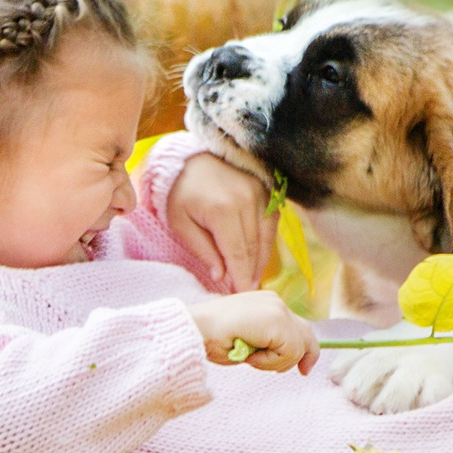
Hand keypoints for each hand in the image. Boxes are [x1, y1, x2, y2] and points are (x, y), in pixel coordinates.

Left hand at [166, 152, 273, 290]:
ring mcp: (260, 193)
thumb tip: (221, 276)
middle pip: (255, 247)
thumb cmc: (181, 192)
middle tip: (248, 292)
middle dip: (252, 272)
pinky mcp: (267, 190)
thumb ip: (202, 250)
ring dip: (262, 260)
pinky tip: (259, 255)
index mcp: (222, 210)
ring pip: (267, 236)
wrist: (192, 157)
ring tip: (254, 278)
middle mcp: (247, 200)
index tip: (243, 295)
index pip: (238, 253)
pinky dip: (268, 241)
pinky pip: (272, 222)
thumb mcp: (180, 223)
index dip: (242, 277)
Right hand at [185, 291, 318, 374]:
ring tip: (250, 359)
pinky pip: (289, 353)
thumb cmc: (213, 337)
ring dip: (275, 363)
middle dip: (306, 356)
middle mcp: (275, 302)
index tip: (303, 368)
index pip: (296, 326)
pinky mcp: (278, 321)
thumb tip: (284, 354)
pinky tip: (250, 357)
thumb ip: (267, 341)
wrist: (197, 328)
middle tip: (302, 372)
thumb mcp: (247, 340)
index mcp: (267, 303)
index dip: (304, 348)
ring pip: (298, 347)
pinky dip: (270, 362)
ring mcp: (278, 310)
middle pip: (306, 333)